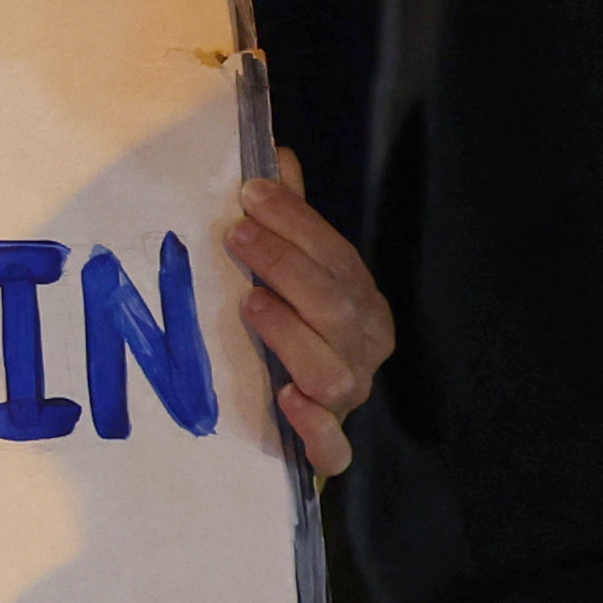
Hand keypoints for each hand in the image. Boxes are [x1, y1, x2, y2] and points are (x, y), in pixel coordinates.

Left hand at [224, 151, 394, 480]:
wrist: (304, 417)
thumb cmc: (297, 329)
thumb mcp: (297, 273)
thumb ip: (290, 221)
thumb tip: (276, 155)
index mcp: (363, 304)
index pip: (337, 257)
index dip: (297, 223)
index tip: (250, 195)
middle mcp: (365, 349)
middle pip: (335, 307)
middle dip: (287, 267)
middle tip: (238, 237)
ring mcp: (350, 398)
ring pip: (333, 371)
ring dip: (291, 334)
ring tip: (250, 305)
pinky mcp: (330, 446)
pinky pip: (334, 447)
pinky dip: (313, 425)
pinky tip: (285, 397)